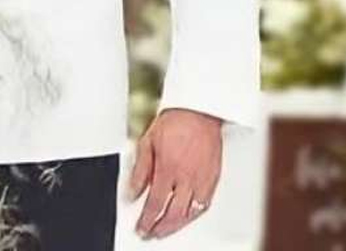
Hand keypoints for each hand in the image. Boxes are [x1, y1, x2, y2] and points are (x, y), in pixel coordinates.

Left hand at [128, 108, 223, 239]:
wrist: (198, 112)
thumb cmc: (174, 123)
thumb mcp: (147, 143)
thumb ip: (140, 171)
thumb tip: (132, 193)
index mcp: (168, 169)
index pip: (155, 203)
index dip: (147, 220)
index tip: (141, 227)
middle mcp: (186, 177)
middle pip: (173, 214)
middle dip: (160, 228)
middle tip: (150, 234)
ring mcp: (202, 179)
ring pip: (190, 213)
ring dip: (177, 226)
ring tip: (165, 231)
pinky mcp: (213, 178)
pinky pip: (205, 205)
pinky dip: (194, 216)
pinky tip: (187, 218)